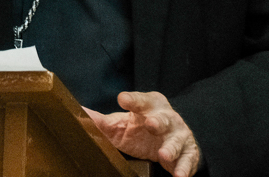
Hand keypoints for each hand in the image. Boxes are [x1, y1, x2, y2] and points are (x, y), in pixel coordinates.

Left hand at [84, 91, 201, 176]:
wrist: (173, 138)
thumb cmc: (142, 128)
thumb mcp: (122, 124)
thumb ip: (103, 122)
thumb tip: (79, 114)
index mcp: (149, 105)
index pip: (141, 100)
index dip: (133, 100)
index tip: (122, 99)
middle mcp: (167, 118)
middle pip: (162, 118)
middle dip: (157, 121)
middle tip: (150, 124)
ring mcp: (179, 135)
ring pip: (176, 140)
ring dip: (171, 148)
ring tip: (163, 155)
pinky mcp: (188, 153)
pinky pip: (187, 161)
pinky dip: (184, 168)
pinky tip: (179, 176)